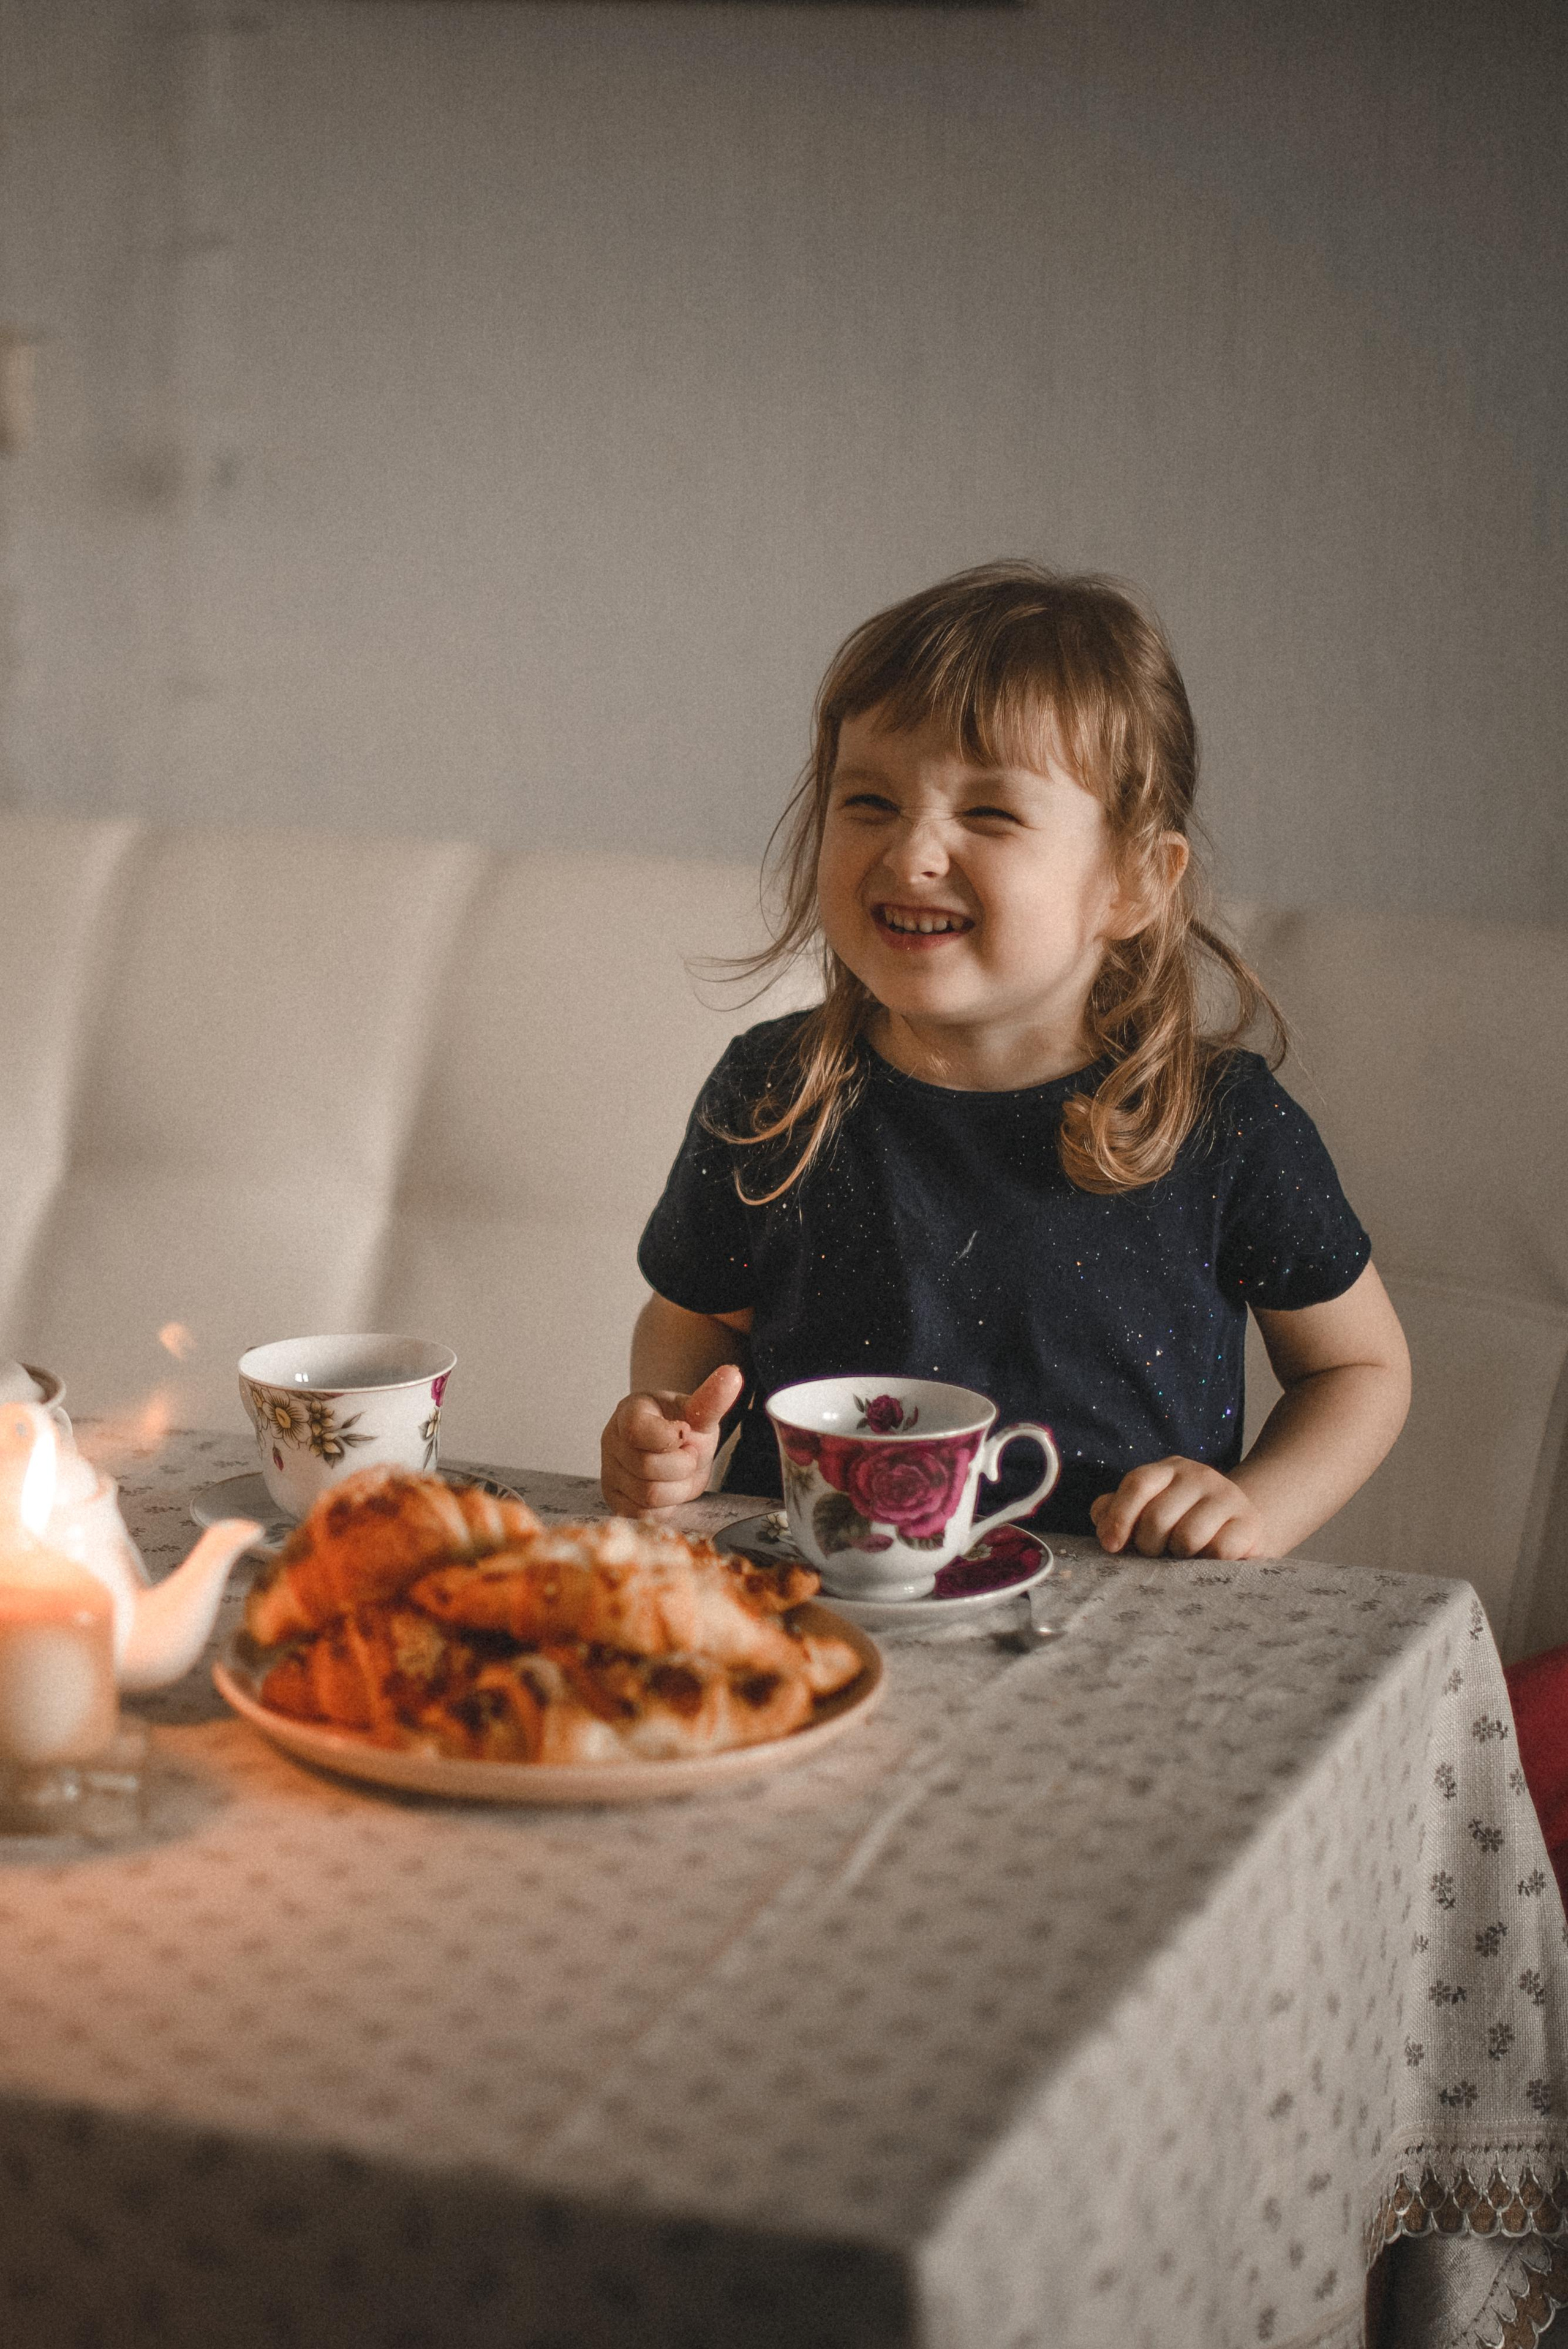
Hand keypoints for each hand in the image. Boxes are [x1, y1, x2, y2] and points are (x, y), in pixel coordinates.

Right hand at [600, 1364, 744, 1514]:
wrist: (674, 1444)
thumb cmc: (683, 1424)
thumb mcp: (698, 1412)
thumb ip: (711, 1399)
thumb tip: (733, 1375)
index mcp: (629, 1412)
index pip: (637, 1430)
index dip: (669, 1438)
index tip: (685, 1431)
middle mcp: (612, 1441)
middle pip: (646, 1468)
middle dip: (682, 1466)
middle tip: (689, 1455)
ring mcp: (611, 1472)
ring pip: (648, 1496)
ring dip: (678, 1489)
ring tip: (681, 1472)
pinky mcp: (616, 1500)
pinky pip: (643, 1515)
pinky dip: (666, 1506)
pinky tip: (671, 1489)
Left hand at [1090, 1457, 1264, 1559]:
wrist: (1242, 1526)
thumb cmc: (1183, 1522)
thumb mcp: (1149, 1510)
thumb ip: (1117, 1512)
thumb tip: (1103, 1524)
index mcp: (1168, 1470)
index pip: (1137, 1484)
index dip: (1119, 1516)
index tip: (1111, 1546)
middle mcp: (1199, 1475)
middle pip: (1157, 1517)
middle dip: (1148, 1545)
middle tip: (1156, 1553)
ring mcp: (1227, 1496)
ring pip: (1187, 1537)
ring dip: (1179, 1556)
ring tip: (1184, 1554)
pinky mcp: (1249, 1522)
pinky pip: (1218, 1551)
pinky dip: (1208, 1562)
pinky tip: (1209, 1558)